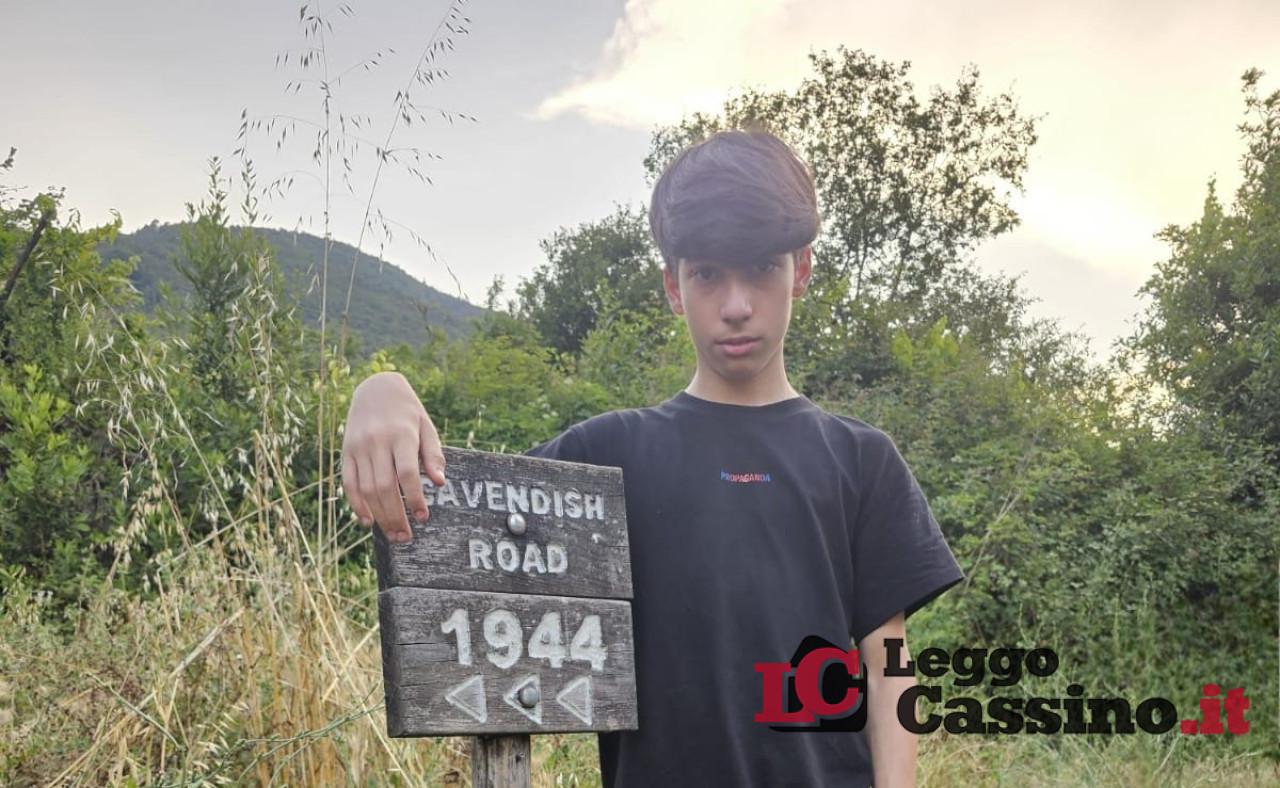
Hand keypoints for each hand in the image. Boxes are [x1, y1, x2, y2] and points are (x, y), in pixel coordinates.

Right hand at [340, 371, 446, 542]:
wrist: (376, 388)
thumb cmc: (408, 412)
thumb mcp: (426, 426)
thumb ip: (433, 454)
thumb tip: (440, 483)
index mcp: (401, 435)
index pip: (407, 473)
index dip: (414, 498)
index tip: (422, 517)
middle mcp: (377, 442)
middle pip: (385, 486)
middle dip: (395, 516)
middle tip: (406, 537)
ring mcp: (359, 447)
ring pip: (367, 488)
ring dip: (379, 515)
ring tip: (392, 534)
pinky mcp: (346, 452)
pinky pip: (349, 482)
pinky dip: (357, 504)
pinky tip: (367, 520)